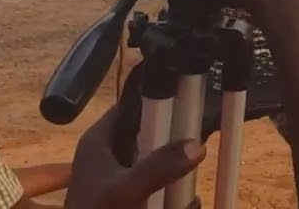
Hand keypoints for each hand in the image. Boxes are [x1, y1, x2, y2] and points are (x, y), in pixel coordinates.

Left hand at [64, 108, 204, 207]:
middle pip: (151, 130)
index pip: (132, 104)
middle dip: (175, 138)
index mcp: (100, 140)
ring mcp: (121, 174)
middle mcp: (110, 151)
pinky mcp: (130, 194)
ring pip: (158, 157)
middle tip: (198, 142)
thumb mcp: (126, 190)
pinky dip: (173, 188)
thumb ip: (159, 166)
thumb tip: (198, 144)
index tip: (191, 103)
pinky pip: (159, 181)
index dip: (160, 99)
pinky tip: (185, 199)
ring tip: (193, 173)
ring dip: (177, 166)